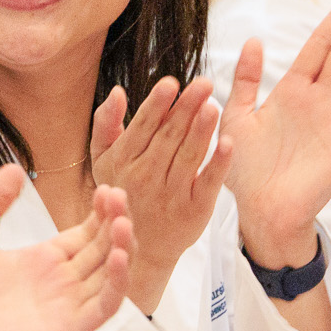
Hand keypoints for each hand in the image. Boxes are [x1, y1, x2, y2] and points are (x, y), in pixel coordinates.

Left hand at [0, 165, 134, 330]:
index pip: (83, 235)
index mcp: (36, 262)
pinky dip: (117, 283)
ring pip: (109, 276)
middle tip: (118, 196)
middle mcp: (56, 284)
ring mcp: (64, 307)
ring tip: (123, 221)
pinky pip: (103, 307)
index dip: (99, 214)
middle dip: (114, 222)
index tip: (107, 190)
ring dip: (122, 248)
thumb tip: (13, 170)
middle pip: (101, 250)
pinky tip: (118, 256)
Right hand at [90, 77, 231, 314]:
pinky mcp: (195, 210)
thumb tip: (116, 91)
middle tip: (204, 84)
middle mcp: (145, 177)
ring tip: (213, 105)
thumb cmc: (123, 192)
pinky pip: (208, 183)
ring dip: (202, 130)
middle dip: (186, 109)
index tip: (171, 83)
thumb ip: (106, 124)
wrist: (139, 248)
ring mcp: (171, 195)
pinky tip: (227, 143)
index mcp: (123, 160)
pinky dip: (218, 163)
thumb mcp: (103, 160)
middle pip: (169, 137)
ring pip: (188, 156)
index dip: (157, 104)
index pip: (143, 127)